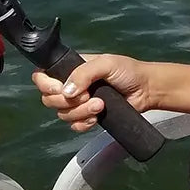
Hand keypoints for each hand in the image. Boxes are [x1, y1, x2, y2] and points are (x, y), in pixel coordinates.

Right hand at [32, 53, 152, 131]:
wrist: (147, 90)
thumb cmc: (128, 71)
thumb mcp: (106, 64)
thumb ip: (84, 73)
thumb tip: (66, 91)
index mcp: (71, 69)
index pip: (43, 76)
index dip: (45, 85)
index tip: (59, 89)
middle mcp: (71, 86)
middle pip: (49, 99)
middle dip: (68, 101)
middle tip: (89, 96)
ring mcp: (79, 103)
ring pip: (62, 114)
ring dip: (80, 112)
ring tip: (100, 105)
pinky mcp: (88, 116)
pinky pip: (74, 126)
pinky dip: (83, 123)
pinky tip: (96, 118)